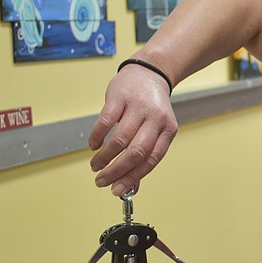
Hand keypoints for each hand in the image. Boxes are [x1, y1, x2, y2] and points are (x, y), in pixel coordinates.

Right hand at [89, 65, 178, 194]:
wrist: (149, 73)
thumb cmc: (151, 107)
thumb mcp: (155, 130)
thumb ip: (145, 156)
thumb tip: (131, 186)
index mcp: (168, 131)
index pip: (151, 160)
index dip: (133, 177)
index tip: (118, 190)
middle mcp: (155, 119)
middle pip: (136, 152)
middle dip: (116, 171)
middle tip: (101, 181)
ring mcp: (138, 107)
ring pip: (120, 139)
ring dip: (104, 157)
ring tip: (95, 165)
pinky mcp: (120, 97)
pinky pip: (106, 121)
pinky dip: (97, 137)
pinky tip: (93, 145)